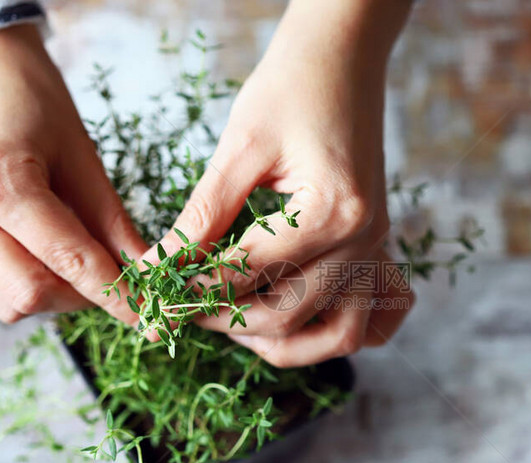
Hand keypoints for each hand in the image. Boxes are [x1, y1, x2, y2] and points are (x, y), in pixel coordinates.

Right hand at [0, 25, 146, 324]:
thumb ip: (113, 222)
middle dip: (79, 297)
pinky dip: (21, 281)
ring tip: (70, 256)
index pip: (68, 261)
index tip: (148, 314)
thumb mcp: (82, 155)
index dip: (114, 294)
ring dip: (51, 294)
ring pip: (6, 302)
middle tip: (109, 276)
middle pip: (29, 296)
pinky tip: (35, 250)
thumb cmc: (30, 99)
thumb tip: (150, 272)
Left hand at [144, 0, 413, 366]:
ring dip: (279, 340)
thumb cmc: (292, 86)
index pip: (245, 274)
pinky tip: (299, 320)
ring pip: (334, 334)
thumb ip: (203, 216)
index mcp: (332, 212)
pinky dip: (336, 329)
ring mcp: (377, 247)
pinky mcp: (377, 246)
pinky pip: (372, 317)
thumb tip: (160, 267)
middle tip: (179, 307)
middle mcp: (363, 240)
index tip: (153, 297)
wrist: (344, 55)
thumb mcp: (239, 148)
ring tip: (232, 321)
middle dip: (223, 319)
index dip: (190, 289)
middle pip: (286, 315)